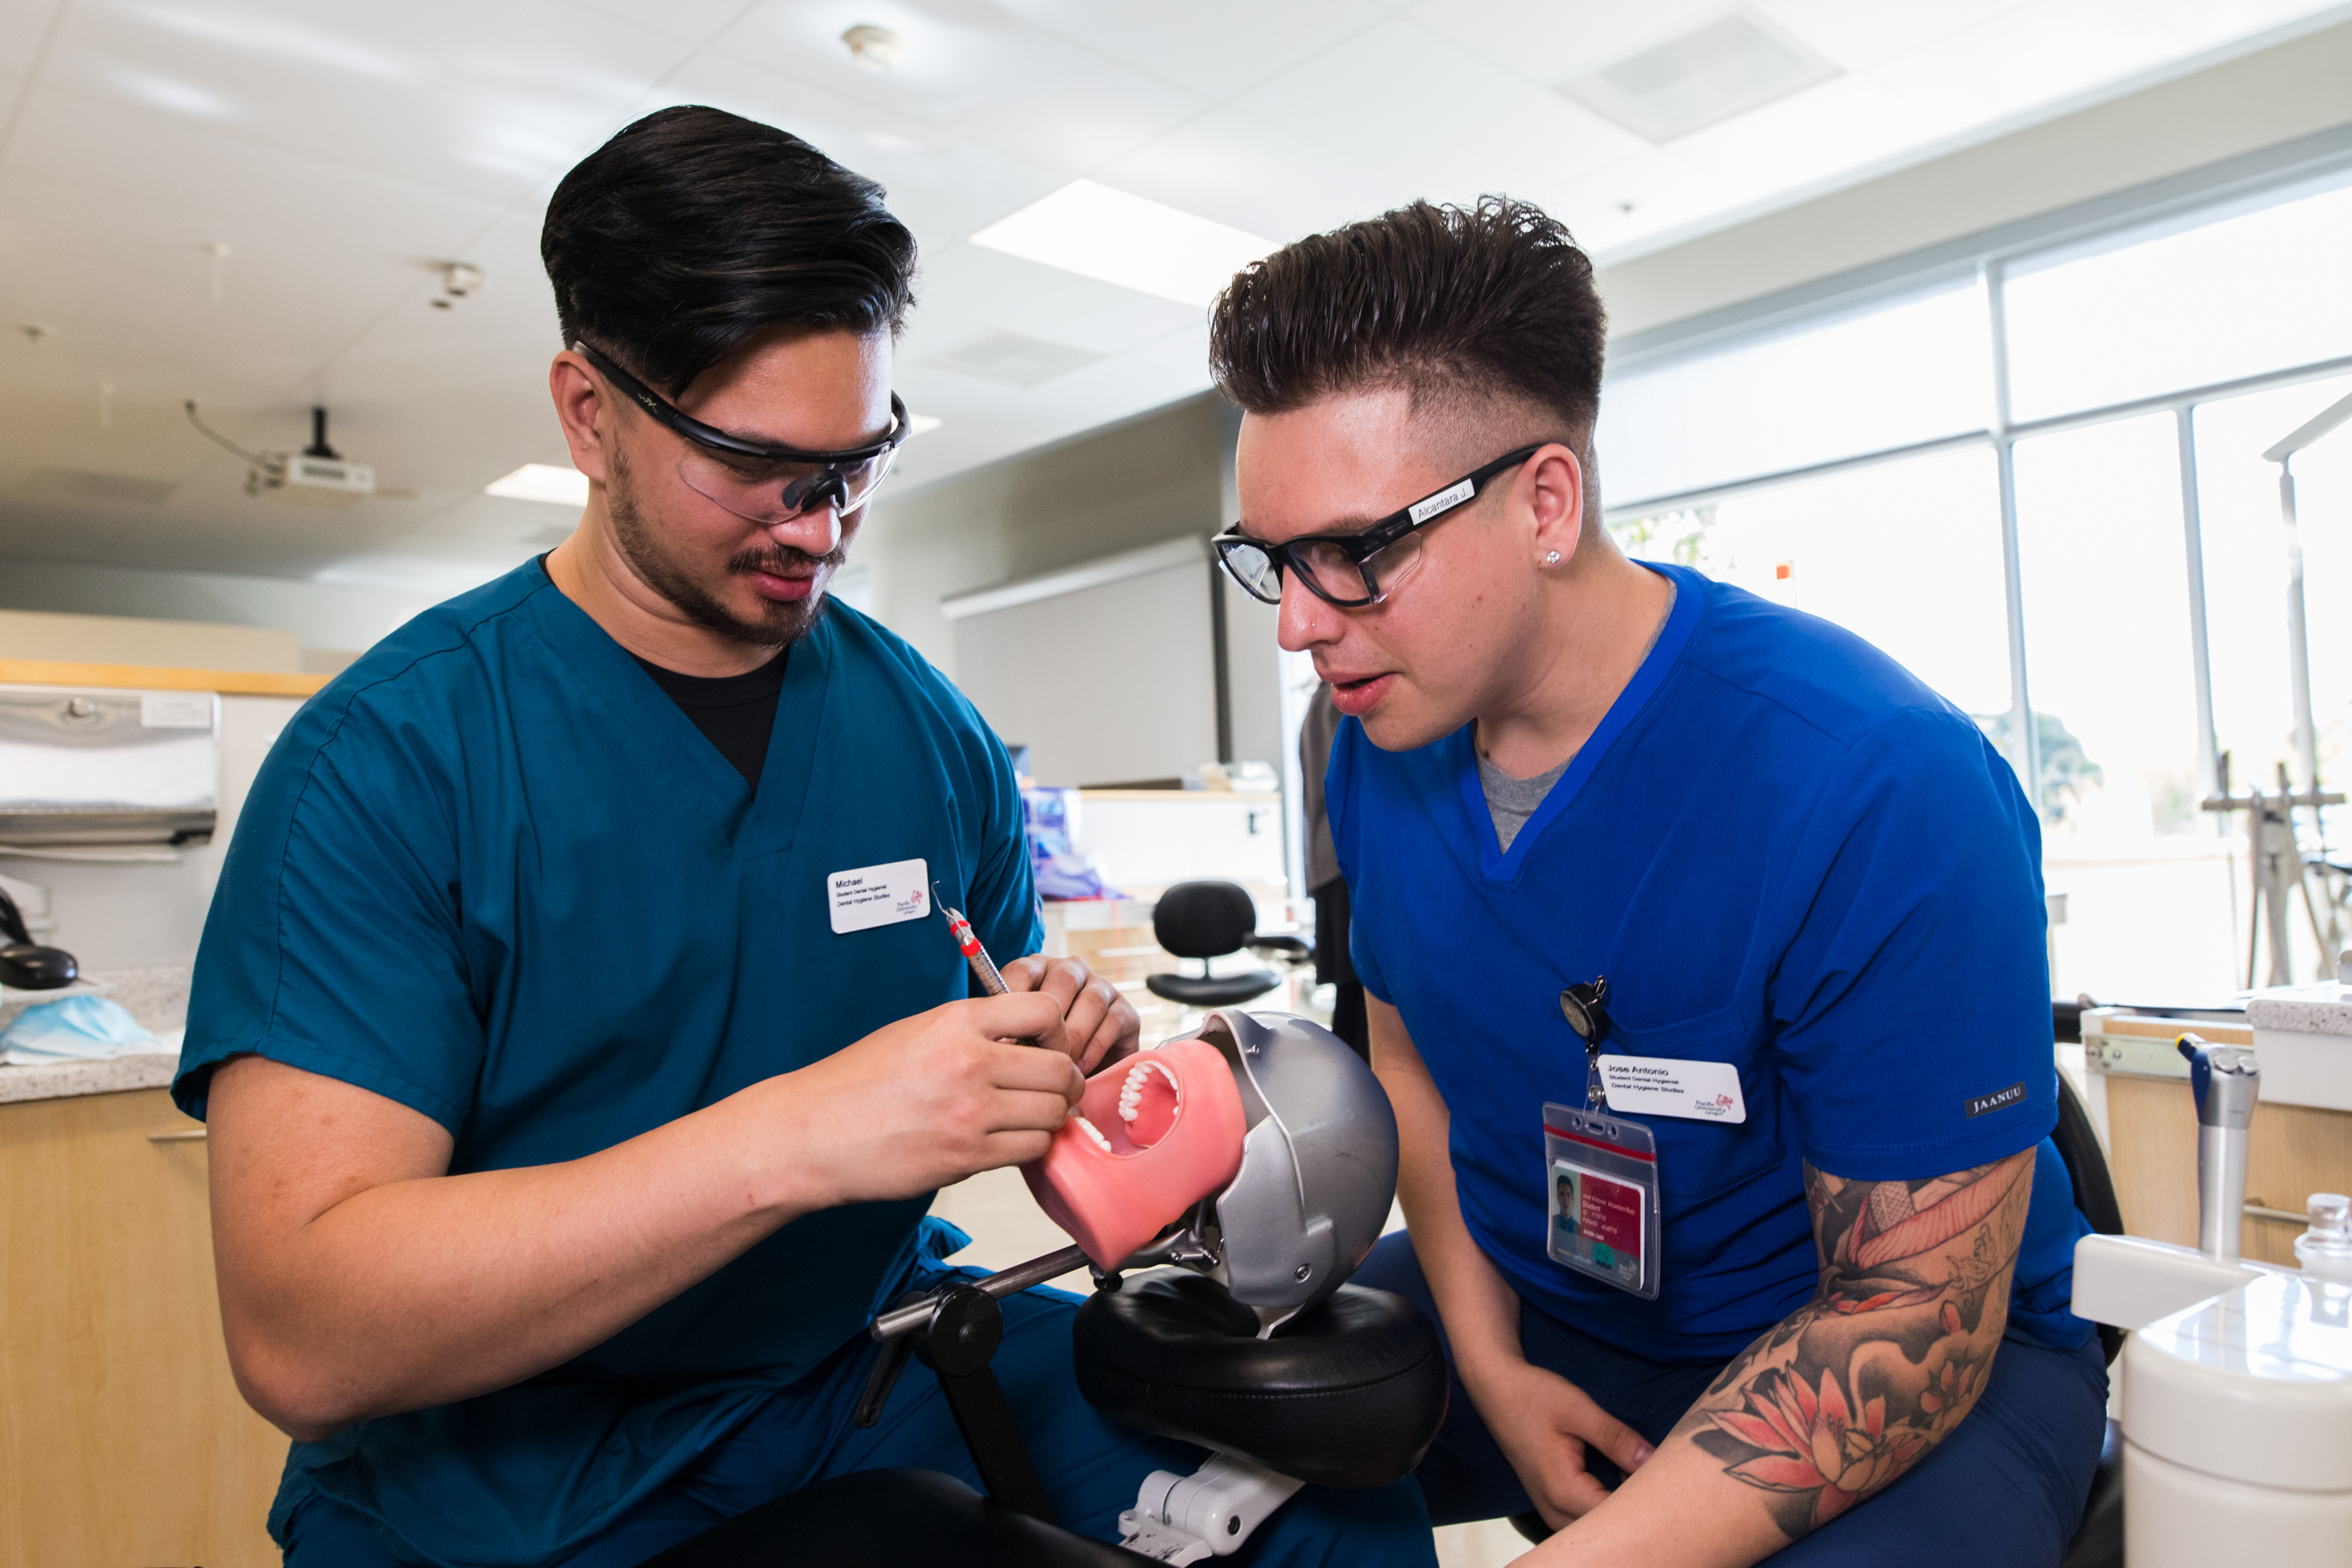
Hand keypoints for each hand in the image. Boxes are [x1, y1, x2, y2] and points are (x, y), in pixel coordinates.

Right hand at [767, 992, 1083, 1206]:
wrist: (812, 1132)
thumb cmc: (859, 1082)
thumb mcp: (917, 1032)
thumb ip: (974, 1032)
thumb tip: (1026, 1042)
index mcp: (956, 1021)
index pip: (1045, 1011)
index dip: (1058, 1032)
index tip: (1047, 1047)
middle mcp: (969, 1062)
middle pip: (1061, 1069)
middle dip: (1065, 1082)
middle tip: (1051, 1089)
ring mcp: (970, 1113)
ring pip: (1052, 1114)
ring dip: (1049, 1118)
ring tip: (1026, 1117)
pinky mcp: (966, 1156)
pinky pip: (1030, 1149)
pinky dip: (1029, 1147)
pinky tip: (1007, 1140)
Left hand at [998, 954, 1139, 1071]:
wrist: (1077, 1078)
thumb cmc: (1041, 1054)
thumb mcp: (1018, 1038)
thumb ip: (1009, 1030)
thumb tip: (1002, 1043)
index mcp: (1037, 969)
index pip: (1023, 971)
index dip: (1012, 1003)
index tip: (1004, 1039)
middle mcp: (1071, 971)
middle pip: (1063, 980)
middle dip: (1050, 1023)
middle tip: (1038, 1056)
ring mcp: (1101, 988)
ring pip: (1092, 1001)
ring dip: (1075, 1038)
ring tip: (1060, 1066)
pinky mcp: (1126, 1012)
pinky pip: (1113, 1022)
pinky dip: (1094, 1048)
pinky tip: (1080, 1068)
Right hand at [1463, 1353, 1654, 1529]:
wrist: (1496, 1390)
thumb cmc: (1534, 1396)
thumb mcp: (1580, 1410)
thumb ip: (1617, 1439)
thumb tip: (1654, 1460)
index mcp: (1563, 1491)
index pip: (1619, 1517)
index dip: (1648, 1502)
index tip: (1669, 1479)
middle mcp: (1554, 1511)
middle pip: (1608, 1529)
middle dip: (1636, 1509)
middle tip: (1660, 1480)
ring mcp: (1550, 1511)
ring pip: (1595, 1527)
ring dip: (1620, 1510)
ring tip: (1640, 1478)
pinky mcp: (1552, 1504)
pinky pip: (1585, 1519)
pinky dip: (1605, 1506)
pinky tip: (1620, 1481)